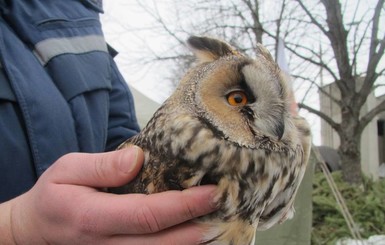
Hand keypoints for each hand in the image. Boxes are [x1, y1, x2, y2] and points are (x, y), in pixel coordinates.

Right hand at [0, 147, 216, 244]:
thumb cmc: (53, 196)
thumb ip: (102, 166)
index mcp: (94, 218)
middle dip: (197, 229)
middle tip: (226, 210)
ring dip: (191, 243)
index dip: (183, 206)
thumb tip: (138, 160)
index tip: (211, 193)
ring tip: (220, 224)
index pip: (147, 216)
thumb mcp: (68, 169)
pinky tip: (194, 235)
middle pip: (161, 244)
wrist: (37, 230)